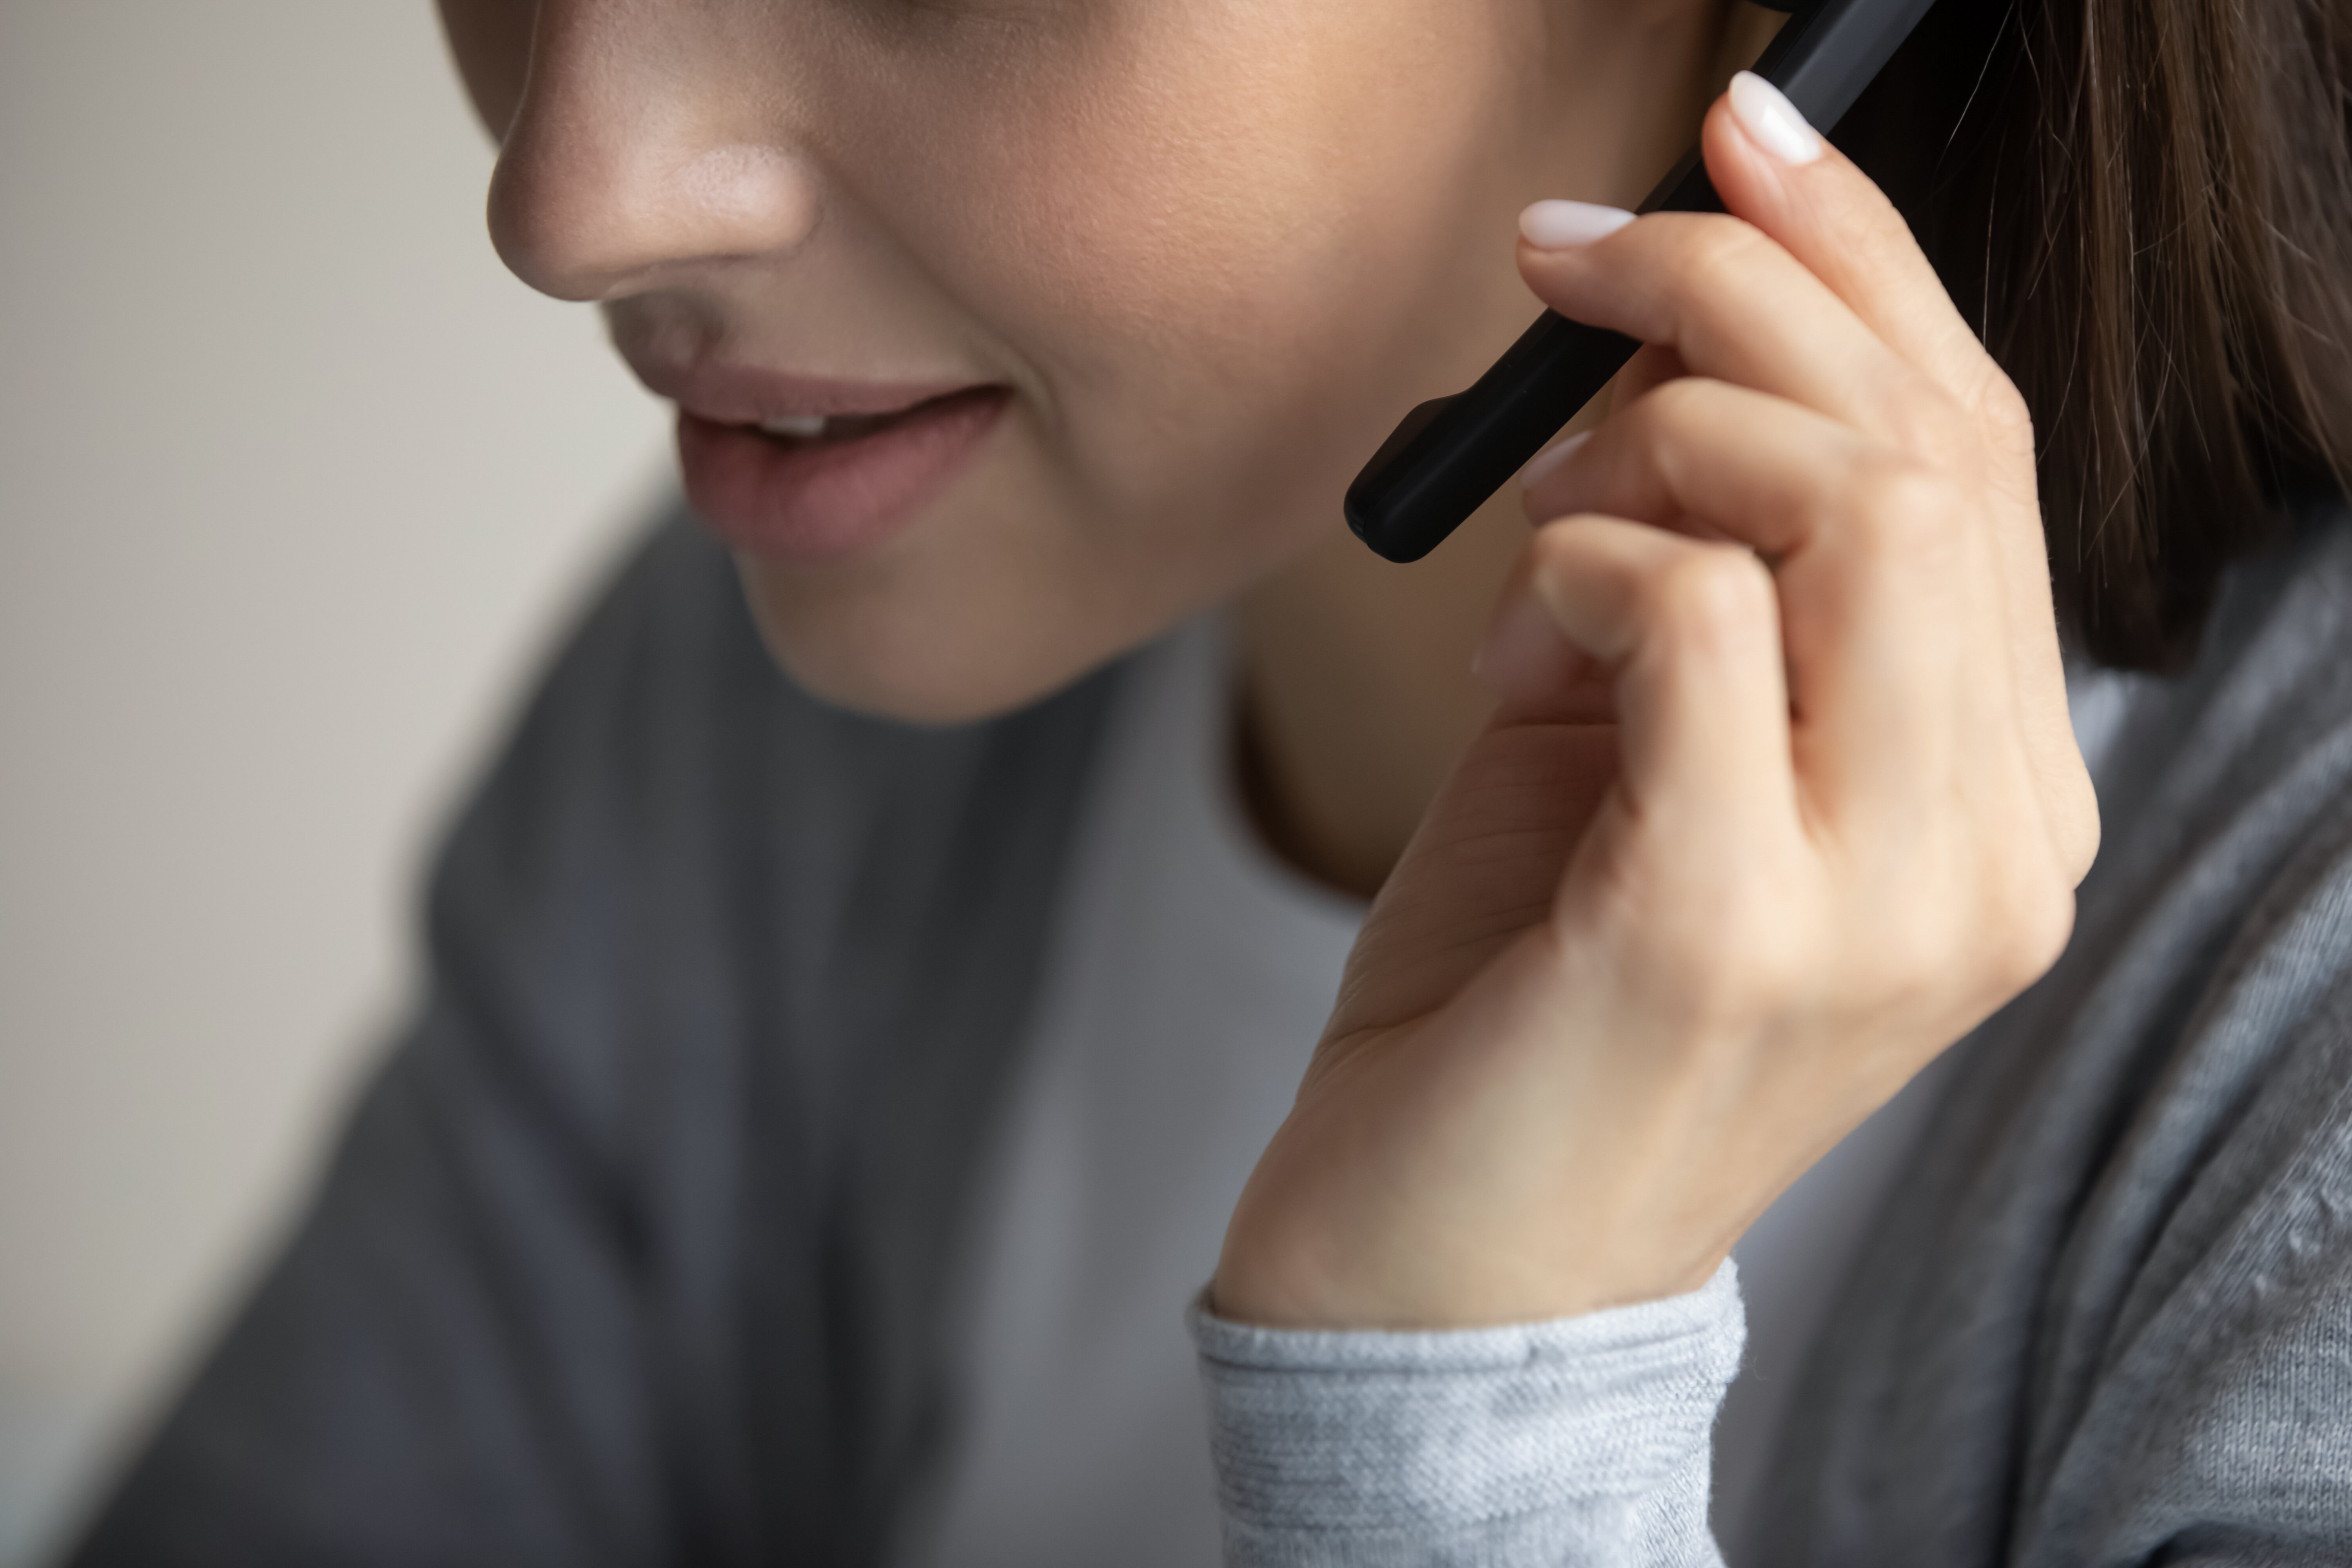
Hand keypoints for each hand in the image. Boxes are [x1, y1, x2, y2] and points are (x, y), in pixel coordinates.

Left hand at [1214, 76, 2099, 1329]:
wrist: (1450, 1267)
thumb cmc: (1522, 988)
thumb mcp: (1633, 737)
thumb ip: (1696, 559)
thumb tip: (1666, 335)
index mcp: (1993, 803)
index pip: (1986, 459)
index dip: (1862, 260)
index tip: (1731, 130)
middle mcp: (1992, 852)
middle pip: (1935, 451)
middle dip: (1739, 292)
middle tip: (1568, 264)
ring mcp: (1882, 903)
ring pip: (1850, 508)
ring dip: (1647, 449)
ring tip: (1533, 532)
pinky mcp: (1727, 930)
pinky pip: (1687, 618)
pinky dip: (1569, 580)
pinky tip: (1512, 666)